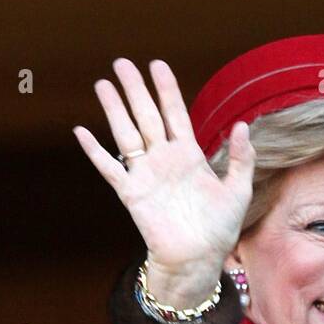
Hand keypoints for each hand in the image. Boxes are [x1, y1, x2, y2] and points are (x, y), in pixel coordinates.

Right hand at [73, 59, 255, 283]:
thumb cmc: (219, 229)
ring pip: (126, 134)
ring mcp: (146, 175)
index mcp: (189, 155)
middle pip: (147, 116)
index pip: (175, 114)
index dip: (166, 89)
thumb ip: (241, 159)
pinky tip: (81, 131)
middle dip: (135, 90)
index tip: (156, 65)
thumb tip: (242, 125)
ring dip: (114, 110)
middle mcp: (164, 160)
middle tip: (121, 63)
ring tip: (103, 84)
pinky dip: (95, 151)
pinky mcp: (131, 194)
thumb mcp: (237, 191)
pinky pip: (110, 168)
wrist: (198, 260)